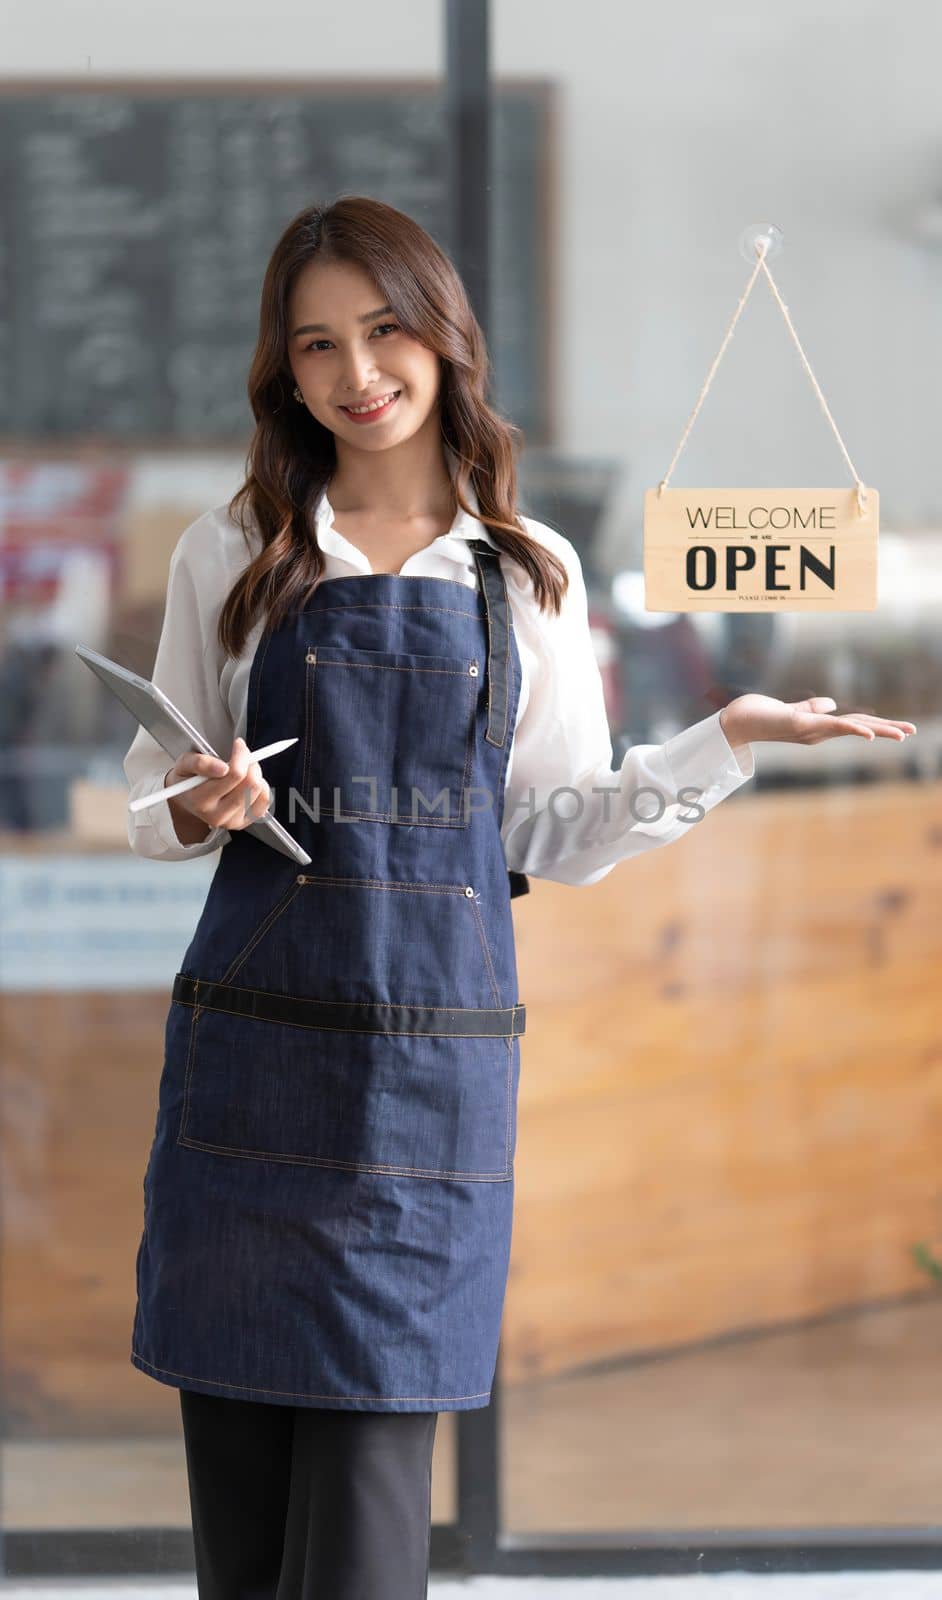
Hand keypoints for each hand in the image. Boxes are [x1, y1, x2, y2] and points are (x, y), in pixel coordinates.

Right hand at [164, 736, 271, 832]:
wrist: (187, 799)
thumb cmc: (187, 779)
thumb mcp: (184, 763)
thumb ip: (199, 762)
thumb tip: (222, 768)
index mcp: (200, 800)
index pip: (233, 775)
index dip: (241, 755)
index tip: (238, 745)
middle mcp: (216, 815)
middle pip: (250, 783)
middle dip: (249, 763)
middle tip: (241, 756)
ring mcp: (231, 821)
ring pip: (258, 791)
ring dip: (255, 774)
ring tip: (242, 769)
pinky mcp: (243, 823)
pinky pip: (264, 801)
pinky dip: (261, 787)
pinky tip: (248, 783)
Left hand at [719, 694, 916, 747]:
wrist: (733, 722)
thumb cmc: (759, 715)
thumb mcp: (790, 709)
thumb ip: (811, 707)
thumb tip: (831, 703)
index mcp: (818, 727)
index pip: (854, 723)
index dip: (878, 725)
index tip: (903, 729)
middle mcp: (817, 731)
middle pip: (858, 727)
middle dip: (887, 730)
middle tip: (912, 732)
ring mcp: (809, 729)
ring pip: (850, 728)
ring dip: (877, 730)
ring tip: (902, 733)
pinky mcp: (798, 724)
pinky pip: (830, 726)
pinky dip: (851, 729)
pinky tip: (868, 733)